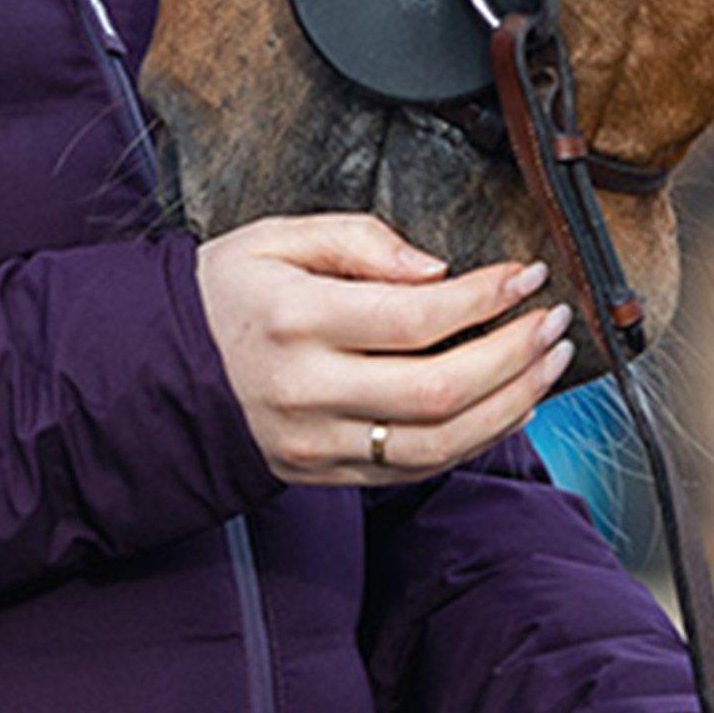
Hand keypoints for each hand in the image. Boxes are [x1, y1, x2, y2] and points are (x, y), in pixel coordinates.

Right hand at [194, 212, 572, 487]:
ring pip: (437, 443)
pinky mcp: (327, 474)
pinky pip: (416, 471)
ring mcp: (318, 441)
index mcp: (296, 319)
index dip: (484, 298)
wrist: (160, 371)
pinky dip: (475, 442)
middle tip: (553, 322)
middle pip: (438, 388)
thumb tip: (434, 268)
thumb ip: (358, 240)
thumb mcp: (276, 238)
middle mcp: (308, 389)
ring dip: (510, 404)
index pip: (413, 317)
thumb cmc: (225, 297)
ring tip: (547, 366)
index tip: (525, 275)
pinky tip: (509, 407)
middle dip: (514, 356)